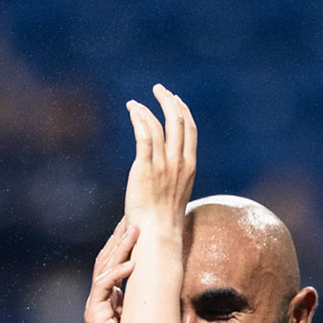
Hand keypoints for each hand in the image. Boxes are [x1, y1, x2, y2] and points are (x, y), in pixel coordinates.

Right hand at [86, 217, 139, 322]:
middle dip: (118, 238)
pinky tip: (131, 263)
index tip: (136, 227)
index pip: (113, 264)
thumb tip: (166, 287)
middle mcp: (99, 298)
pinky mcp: (94, 314)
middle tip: (132, 219)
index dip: (123, 245)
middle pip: (106, 260)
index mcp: (109, 297)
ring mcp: (95, 305)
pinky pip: (104, 286)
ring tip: (133, 231)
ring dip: (119, 248)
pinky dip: (117, 273)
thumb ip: (146, 303)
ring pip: (104, 268)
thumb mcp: (142, 320)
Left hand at [124, 84, 196, 235]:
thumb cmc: (164, 220)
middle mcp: (179, 162)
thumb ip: (174, 177)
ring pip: (158, 125)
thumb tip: (166, 171)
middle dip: (168, 101)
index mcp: (189, 166)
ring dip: (146, 109)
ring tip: (134, 104)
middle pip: (177, 121)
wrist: (157, 234)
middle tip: (158, 89)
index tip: (175, 100)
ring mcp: (162, 165)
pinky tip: (132, 112)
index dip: (183, 111)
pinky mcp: (145, 168)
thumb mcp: (176, 194)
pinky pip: (143, 135)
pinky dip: (139, 119)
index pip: (190, 130)